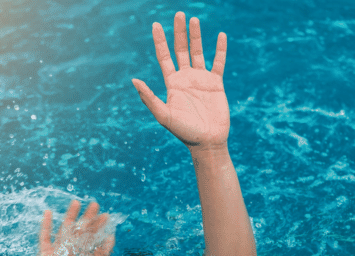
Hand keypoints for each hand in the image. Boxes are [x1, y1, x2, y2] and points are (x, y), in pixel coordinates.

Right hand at [35, 200, 114, 255]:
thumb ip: (102, 253)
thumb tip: (111, 236)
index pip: (93, 238)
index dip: (99, 226)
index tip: (106, 215)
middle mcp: (72, 253)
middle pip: (81, 231)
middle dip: (88, 218)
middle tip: (95, 204)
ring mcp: (57, 253)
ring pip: (64, 230)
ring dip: (70, 216)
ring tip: (76, 202)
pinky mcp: (44, 255)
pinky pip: (44, 237)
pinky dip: (46, 225)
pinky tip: (48, 212)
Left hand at [132, 11, 228, 150]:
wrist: (207, 142)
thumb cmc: (184, 132)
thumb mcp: (164, 115)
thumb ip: (149, 98)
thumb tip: (133, 80)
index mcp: (172, 84)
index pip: (164, 57)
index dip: (160, 41)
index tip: (156, 24)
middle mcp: (186, 78)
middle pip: (181, 49)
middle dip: (178, 32)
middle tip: (178, 13)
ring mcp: (201, 79)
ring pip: (198, 52)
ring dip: (196, 36)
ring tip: (193, 19)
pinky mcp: (216, 84)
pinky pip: (218, 62)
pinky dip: (220, 49)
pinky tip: (220, 35)